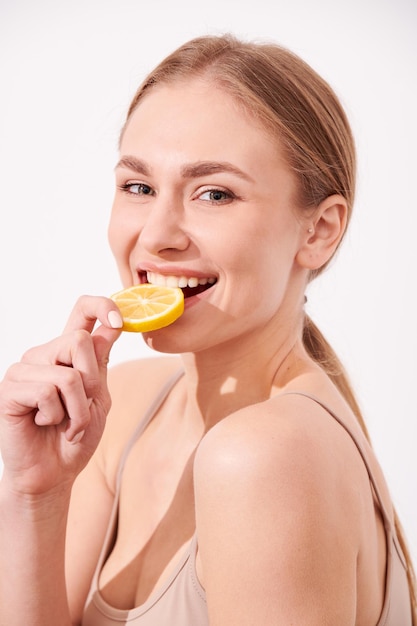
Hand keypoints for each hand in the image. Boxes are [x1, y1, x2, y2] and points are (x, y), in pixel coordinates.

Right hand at [0, 296, 122, 496]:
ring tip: (65, 424)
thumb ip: (100, 363)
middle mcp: (44, 354)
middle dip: (92, 381)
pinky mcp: (10, 388)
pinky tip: (44, 424)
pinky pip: (48, 392)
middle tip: (83, 408)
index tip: (119, 321)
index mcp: (67, 353)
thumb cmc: (74, 437)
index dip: (102, 306)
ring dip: (77, 410)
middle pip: (78, 340)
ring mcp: (24, 369)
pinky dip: (57, 416)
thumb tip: (111, 326)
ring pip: (68, 373)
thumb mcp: (98, 398)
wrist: (53, 473)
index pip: (82, 311)